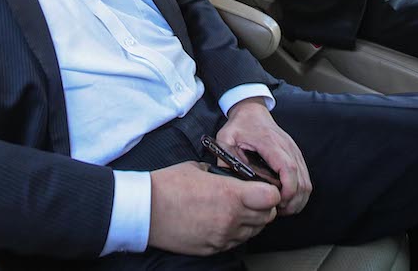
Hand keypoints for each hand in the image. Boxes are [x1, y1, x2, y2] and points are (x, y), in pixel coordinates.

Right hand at [148, 161, 279, 255]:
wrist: (146, 210)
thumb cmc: (169, 185)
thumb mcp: (201, 168)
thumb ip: (224, 175)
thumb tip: (235, 178)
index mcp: (230, 194)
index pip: (271, 198)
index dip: (270, 192)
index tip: (263, 188)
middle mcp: (231, 218)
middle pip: (267, 216)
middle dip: (264, 206)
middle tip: (252, 198)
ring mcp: (223, 236)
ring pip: (254, 231)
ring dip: (251, 220)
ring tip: (235, 209)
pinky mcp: (213, 248)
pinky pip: (236, 242)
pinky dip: (236, 232)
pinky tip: (222, 221)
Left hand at [217, 98, 311, 215]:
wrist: (252, 111)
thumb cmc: (239, 126)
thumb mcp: (226, 139)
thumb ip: (226, 159)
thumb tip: (229, 182)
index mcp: (270, 143)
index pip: (288, 167)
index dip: (288, 189)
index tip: (278, 202)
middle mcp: (287, 147)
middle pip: (302, 180)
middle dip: (293, 201)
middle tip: (276, 211)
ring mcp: (294, 151)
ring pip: (307, 182)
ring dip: (297, 199)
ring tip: (280, 208)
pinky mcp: (296, 155)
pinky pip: (305, 178)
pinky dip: (299, 192)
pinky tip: (285, 199)